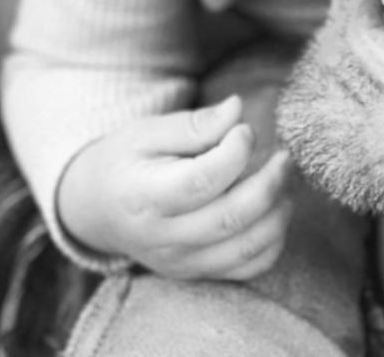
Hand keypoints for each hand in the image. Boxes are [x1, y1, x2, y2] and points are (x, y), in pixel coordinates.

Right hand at [57, 96, 292, 279]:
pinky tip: (274, 207)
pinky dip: (273, 240)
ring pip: (246, 248)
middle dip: (269, 183)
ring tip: (283, 178)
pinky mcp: (197, 273)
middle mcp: (163, 238)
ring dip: (278, 212)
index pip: (200, 181)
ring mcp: (182, 261)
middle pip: (230, 218)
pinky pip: (248, 267)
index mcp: (144, 196)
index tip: (244, 129)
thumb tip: (237, 110)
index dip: (233, 153)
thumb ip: (194, 124)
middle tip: (284, 156)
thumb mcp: (147, 131)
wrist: (99, 208)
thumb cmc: (126, 160)